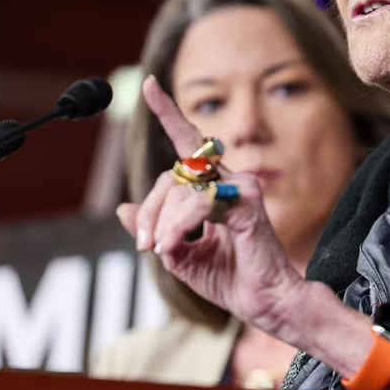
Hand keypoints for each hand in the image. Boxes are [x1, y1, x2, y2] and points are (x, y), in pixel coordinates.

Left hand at [116, 75, 304, 336]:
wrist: (265, 303)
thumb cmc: (232, 279)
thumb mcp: (181, 254)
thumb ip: (156, 229)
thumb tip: (123, 208)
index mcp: (216, 188)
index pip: (188, 144)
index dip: (168, 114)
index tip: (149, 86)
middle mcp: (230, 180)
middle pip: (174, 174)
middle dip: (152, 210)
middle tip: (145, 245)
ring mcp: (242, 187)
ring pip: (183, 190)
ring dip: (164, 223)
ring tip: (160, 249)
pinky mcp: (248, 202)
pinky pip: (198, 205)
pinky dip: (178, 227)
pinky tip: (172, 246)